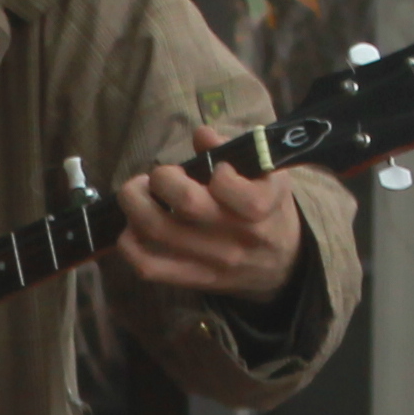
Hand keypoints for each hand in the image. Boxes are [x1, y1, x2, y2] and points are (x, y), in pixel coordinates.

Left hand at [108, 152, 302, 299]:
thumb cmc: (270, 209)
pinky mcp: (193, 279)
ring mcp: (212, 262)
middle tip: (161, 175)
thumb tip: (201, 135)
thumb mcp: (267, 175)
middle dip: (163, 177)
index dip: (215, 168)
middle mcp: (236, 237)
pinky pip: (149, 267)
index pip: (229, 185)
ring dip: (136, 203)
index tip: (214, 167)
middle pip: (186, 203)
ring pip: (157, 231)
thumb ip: (233, 151)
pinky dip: (129, 245)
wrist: (283, 265)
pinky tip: (133, 227)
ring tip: (139, 192)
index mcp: (261, 205)